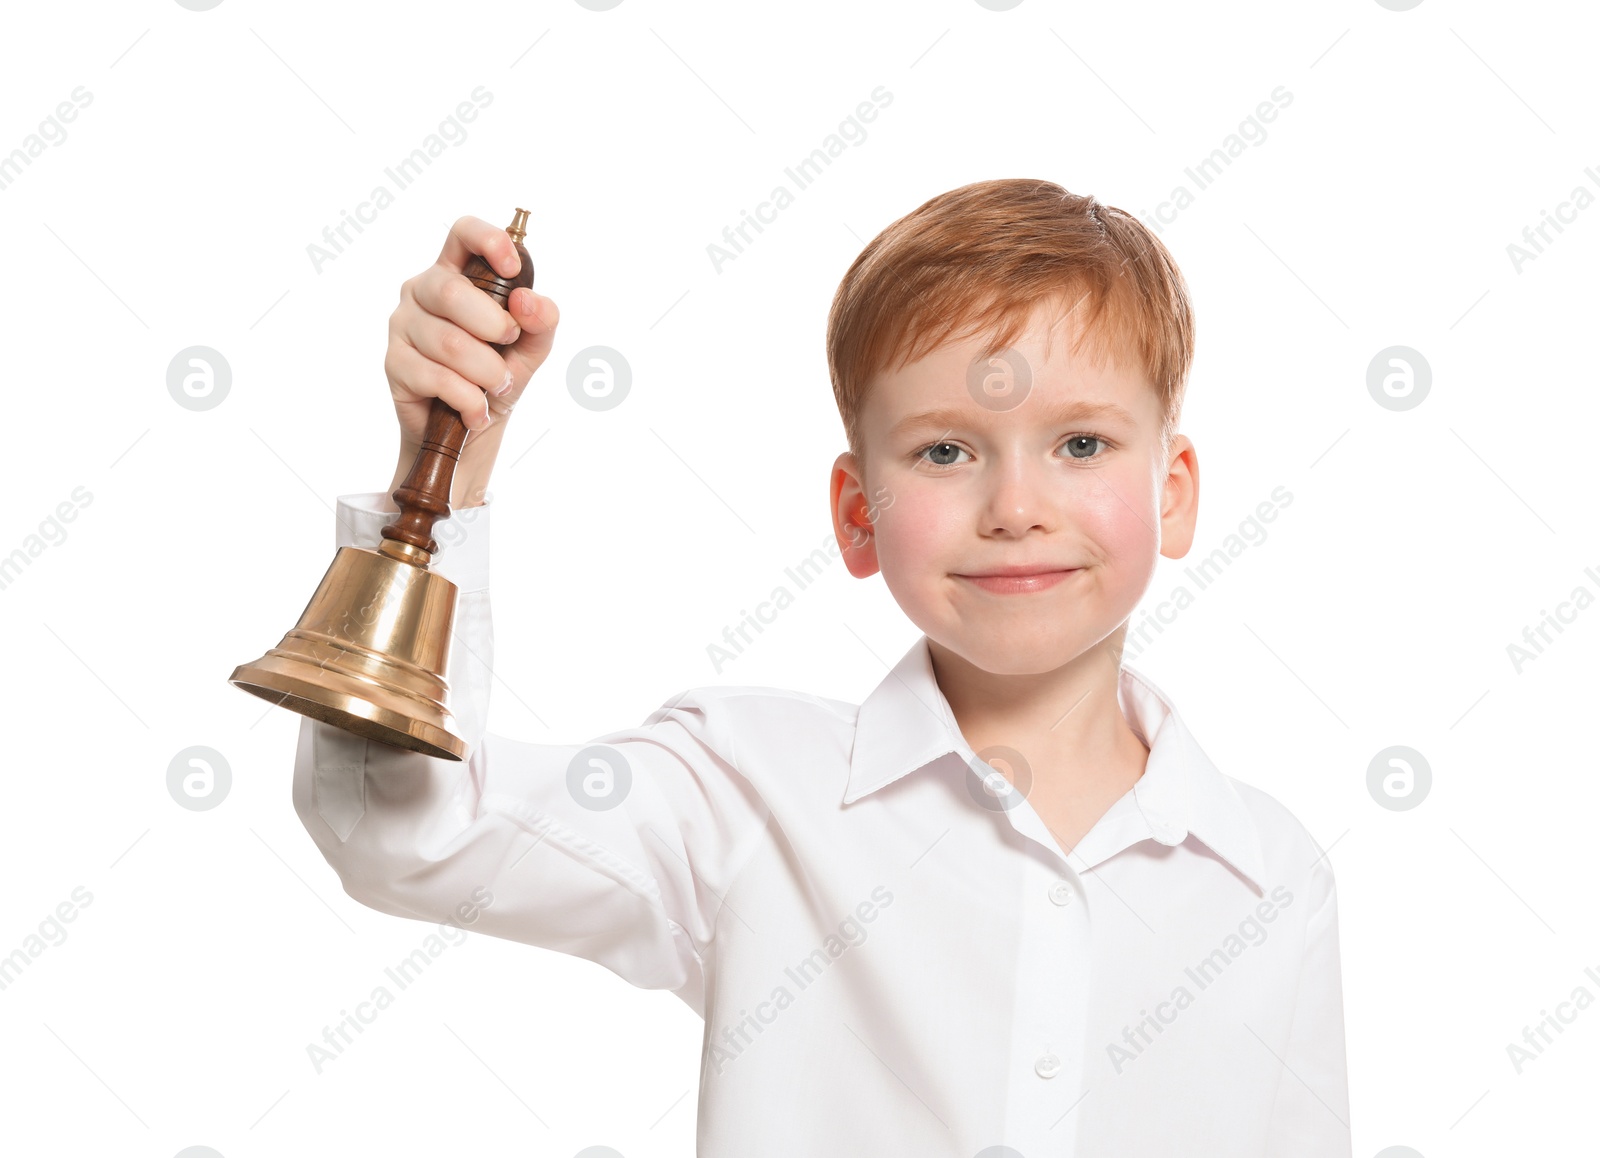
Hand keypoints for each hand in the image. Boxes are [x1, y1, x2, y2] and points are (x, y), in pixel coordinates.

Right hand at [383, 215, 559, 506]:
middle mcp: (422, 290)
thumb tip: (527, 301)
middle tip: (509, 346)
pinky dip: (469, 400)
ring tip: (496, 387)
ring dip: (487, 372)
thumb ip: (541, 319)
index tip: (512, 269)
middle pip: (452, 293)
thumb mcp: (531, 345)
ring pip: (449, 342)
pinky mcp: (394, 363)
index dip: (488, 241)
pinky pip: (437, 378)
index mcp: (457, 272)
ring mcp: (403, 324)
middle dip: (494, 327)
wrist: (473, 425)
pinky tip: (476, 411)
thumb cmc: (498, 373)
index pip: (463, 233)